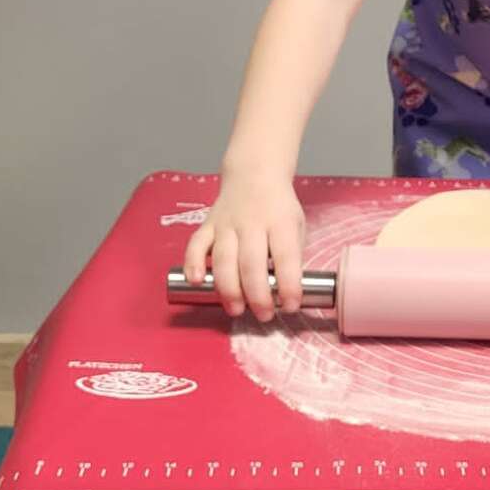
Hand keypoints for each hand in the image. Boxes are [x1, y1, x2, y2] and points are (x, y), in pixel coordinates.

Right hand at [182, 169, 305, 322]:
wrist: (254, 173)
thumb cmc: (278, 207)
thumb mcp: (296, 225)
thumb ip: (291, 255)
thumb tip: (285, 292)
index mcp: (280, 221)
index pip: (286, 257)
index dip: (288, 285)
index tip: (290, 306)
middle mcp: (251, 222)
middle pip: (252, 263)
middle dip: (257, 295)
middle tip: (264, 316)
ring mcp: (226, 223)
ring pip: (224, 259)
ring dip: (229, 289)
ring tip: (236, 310)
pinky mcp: (207, 224)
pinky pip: (196, 245)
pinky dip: (193, 263)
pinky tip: (196, 281)